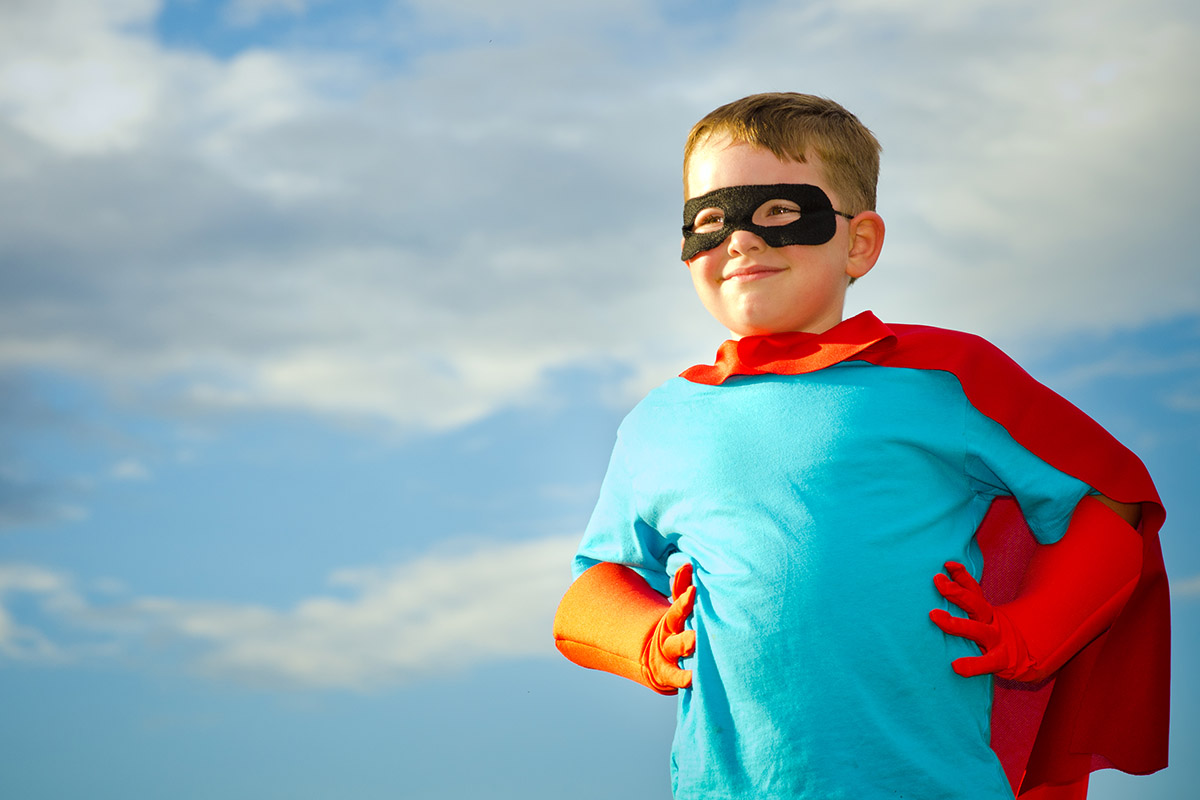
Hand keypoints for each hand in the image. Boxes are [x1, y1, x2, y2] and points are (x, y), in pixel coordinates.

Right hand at [643, 563, 696, 690]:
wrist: (655, 661)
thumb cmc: (674, 632)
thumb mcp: (676, 612)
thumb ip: (681, 589)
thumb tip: (688, 564)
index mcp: (672, 618)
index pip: (678, 605)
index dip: (684, 598)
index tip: (694, 590)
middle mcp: (668, 634)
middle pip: (674, 624)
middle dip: (685, 615)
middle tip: (697, 623)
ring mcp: (668, 655)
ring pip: (676, 648)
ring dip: (685, 645)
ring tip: (695, 642)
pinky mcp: (669, 674)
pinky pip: (675, 677)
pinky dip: (682, 678)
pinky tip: (692, 678)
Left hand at [929, 562, 1033, 679]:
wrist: (1028, 658)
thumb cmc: (994, 635)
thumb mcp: (982, 618)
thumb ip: (964, 605)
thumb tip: (940, 584)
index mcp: (985, 611)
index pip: (973, 590)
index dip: (962, 576)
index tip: (948, 564)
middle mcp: (991, 622)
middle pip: (975, 604)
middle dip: (957, 592)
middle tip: (939, 582)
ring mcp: (997, 640)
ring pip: (978, 631)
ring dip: (957, 624)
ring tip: (935, 616)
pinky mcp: (1002, 660)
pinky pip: (987, 663)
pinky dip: (972, 665)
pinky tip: (957, 666)